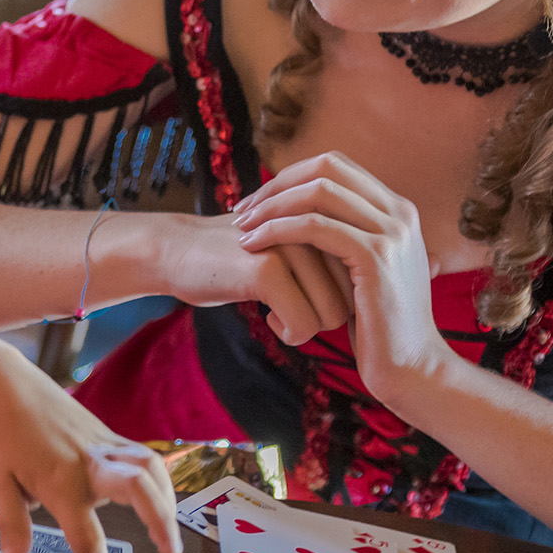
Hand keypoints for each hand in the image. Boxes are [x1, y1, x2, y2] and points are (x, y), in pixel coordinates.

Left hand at [0, 340, 181, 552]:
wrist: (6, 387)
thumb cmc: (0, 438)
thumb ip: (11, 526)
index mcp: (60, 485)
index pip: (86, 541)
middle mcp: (89, 465)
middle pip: (138, 488)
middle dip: (160, 520)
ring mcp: (103, 446)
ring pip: (149, 467)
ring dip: (165, 498)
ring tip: (167, 530)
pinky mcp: (108, 434)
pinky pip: (142, 456)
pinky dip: (157, 479)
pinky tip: (156, 498)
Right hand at [151, 211, 351, 343]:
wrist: (179, 251)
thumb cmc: (240, 260)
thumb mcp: (294, 253)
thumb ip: (332, 261)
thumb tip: (373, 294)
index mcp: (326, 219)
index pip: (364, 278)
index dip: (341, 301)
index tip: (308, 298)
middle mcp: (315, 228)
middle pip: (353, 298)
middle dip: (325, 316)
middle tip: (290, 307)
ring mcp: (293, 246)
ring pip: (333, 314)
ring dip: (306, 326)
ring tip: (277, 310)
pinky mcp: (268, 270)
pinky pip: (304, 324)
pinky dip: (288, 332)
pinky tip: (266, 317)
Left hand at [230, 152, 451, 399]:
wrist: (413, 369)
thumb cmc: (381, 328)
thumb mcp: (366, 273)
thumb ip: (347, 240)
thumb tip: (304, 220)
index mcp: (397, 211)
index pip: (336, 166)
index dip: (291, 177)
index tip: (258, 201)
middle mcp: (399, 213)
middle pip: (326, 168)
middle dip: (277, 184)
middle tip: (242, 210)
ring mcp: (391, 232)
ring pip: (317, 193)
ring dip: (271, 205)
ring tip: (241, 227)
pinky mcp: (376, 257)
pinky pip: (315, 228)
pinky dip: (278, 230)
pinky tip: (252, 245)